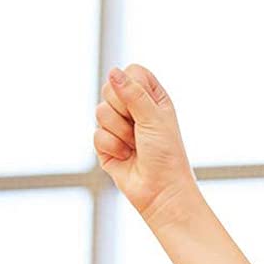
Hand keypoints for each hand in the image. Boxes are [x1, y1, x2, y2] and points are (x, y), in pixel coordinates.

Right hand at [94, 64, 198, 226]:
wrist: (161, 192)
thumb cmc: (166, 155)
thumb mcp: (154, 118)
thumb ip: (133, 93)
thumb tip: (113, 71)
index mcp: (151, 97)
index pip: (131, 72)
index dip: (132, 86)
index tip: (144, 106)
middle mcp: (134, 109)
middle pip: (110, 89)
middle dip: (122, 111)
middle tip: (139, 129)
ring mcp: (118, 126)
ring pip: (100, 112)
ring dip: (119, 132)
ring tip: (134, 146)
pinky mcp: (106, 145)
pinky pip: (96, 135)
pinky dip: (112, 148)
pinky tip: (125, 157)